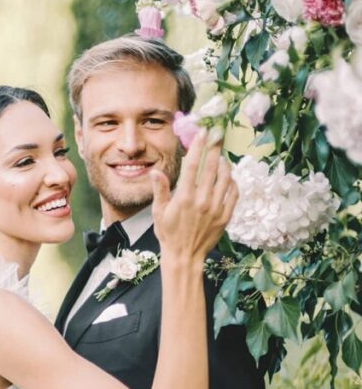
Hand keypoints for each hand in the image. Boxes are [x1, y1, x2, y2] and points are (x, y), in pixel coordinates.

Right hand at [151, 132, 237, 265]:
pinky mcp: (225, 216)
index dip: (199, 146)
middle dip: (215, 148)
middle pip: (212, 167)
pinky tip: (229, 178)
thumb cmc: (168, 234)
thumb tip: (155, 172)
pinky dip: (233, 183)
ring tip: (222, 157)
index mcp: (184, 197)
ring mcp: (215, 208)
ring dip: (225, 164)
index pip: (193, 165)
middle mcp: (202, 200)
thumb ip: (160, 190)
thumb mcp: (158, 212)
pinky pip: (233, 194)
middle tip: (218, 134)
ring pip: (226, 178)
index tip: (203, 132)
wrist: (184, 256)